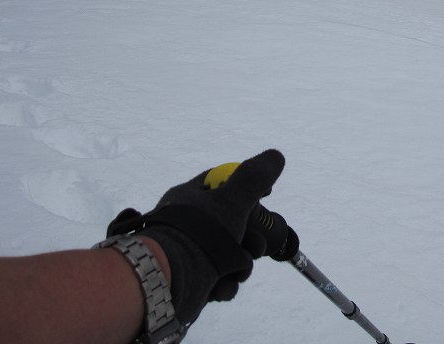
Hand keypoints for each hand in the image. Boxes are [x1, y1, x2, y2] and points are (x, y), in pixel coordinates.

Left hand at [120, 149, 284, 324]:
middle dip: (251, 238)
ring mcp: (189, 254)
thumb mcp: (233, 199)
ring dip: (239, 266)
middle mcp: (188, 224)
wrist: (168, 283)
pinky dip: (224, 285)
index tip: (265, 196)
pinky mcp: (191, 282)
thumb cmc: (200, 233)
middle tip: (254, 245)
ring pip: (230, 256)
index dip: (246, 188)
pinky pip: (219, 280)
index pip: (221, 184)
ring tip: (235, 270)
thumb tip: (276, 156)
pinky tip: (220, 286)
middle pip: (232, 224)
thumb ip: (254, 178)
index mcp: (191, 198)